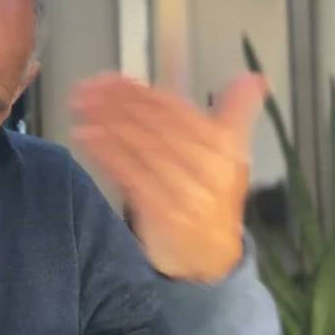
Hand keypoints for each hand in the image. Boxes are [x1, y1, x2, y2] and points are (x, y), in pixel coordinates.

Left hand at [69, 72, 267, 283]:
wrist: (210, 256)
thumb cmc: (214, 197)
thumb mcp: (231, 154)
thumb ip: (235, 112)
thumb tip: (252, 77)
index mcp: (225, 148)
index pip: (177, 110)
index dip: (141, 92)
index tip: (112, 79)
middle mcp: (209, 169)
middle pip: (156, 126)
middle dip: (118, 103)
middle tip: (88, 88)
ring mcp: (186, 193)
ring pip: (141, 149)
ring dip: (107, 124)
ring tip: (82, 108)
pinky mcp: (163, 213)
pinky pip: (130, 176)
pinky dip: (105, 154)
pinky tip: (86, 137)